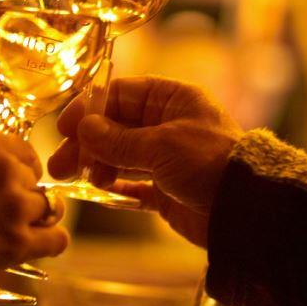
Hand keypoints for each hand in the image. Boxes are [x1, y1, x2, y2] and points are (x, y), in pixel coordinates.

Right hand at [0, 129, 68, 273]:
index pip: (24, 150)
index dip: (16, 168)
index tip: (5, 181)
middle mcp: (6, 168)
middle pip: (34, 179)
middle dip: (21, 194)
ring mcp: (16, 205)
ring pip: (49, 207)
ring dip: (35, 218)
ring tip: (14, 229)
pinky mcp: (20, 241)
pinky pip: (57, 238)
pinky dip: (49, 242)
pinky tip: (35, 245)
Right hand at [47, 77, 241, 247]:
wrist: (246, 210)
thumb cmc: (210, 163)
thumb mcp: (161, 146)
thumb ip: (118, 140)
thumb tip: (83, 130)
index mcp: (173, 100)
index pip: (121, 95)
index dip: (90, 109)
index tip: (65, 128)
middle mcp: (168, 124)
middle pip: (115, 127)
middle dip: (86, 144)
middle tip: (60, 164)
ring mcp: (167, 158)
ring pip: (120, 156)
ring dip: (97, 166)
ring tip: (80, 180)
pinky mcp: (167, 189)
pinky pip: (133, 185)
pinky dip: (115, 188)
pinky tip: (97, 192)